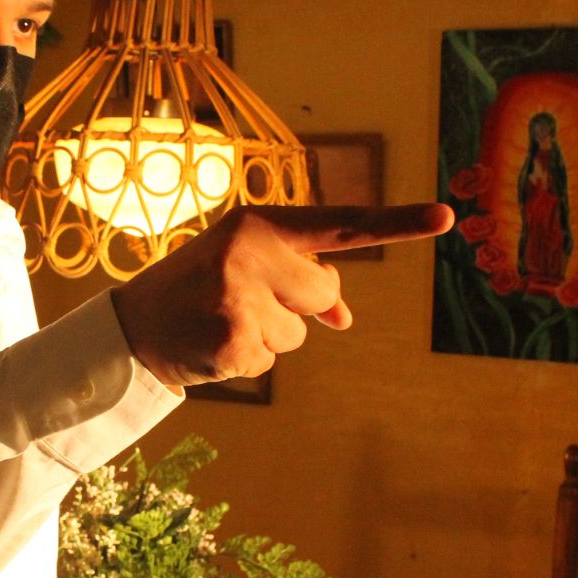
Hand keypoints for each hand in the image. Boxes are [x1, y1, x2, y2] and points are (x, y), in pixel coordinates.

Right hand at [111, 203, 453, 386]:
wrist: (131, 328)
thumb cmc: (196, 287)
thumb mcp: (244, 266)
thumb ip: (297, 278)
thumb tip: (344, 315)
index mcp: (258, 222)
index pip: (339, 224)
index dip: (397, 223)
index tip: (445, 218)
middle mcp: (250, 252)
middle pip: (322, 292)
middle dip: (295, 304)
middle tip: (241, 298)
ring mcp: (241, 298)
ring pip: (299, 334)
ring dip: (268, 336)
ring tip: (220, 321)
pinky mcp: (234, 341)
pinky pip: (271, 359)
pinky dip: (246, 359)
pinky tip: (211, 344)